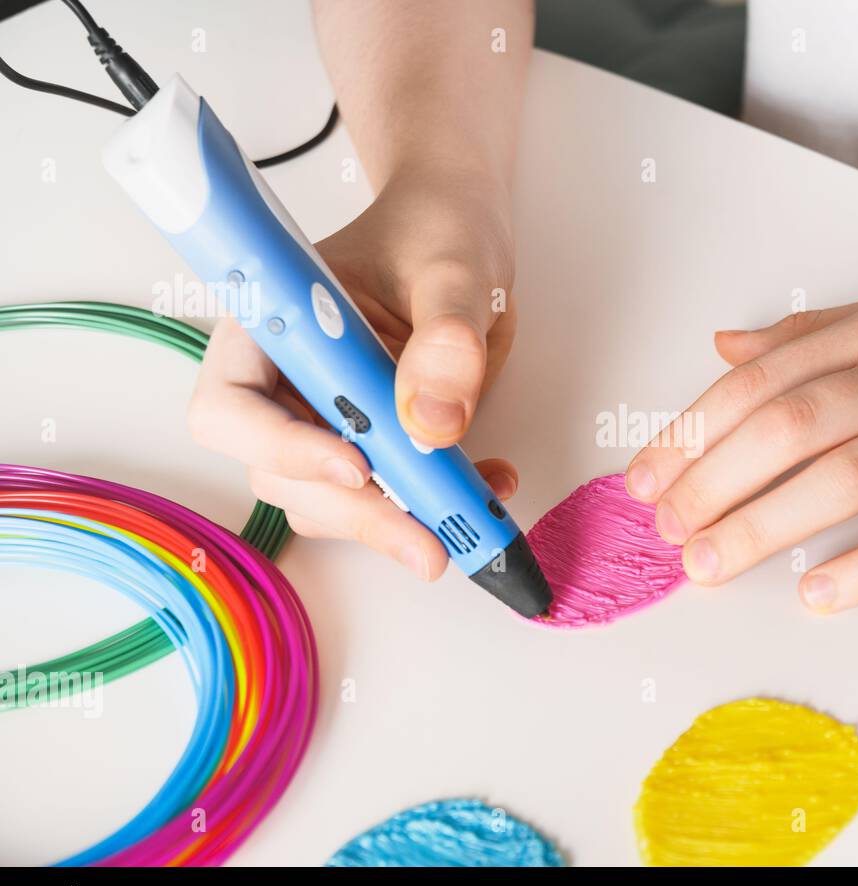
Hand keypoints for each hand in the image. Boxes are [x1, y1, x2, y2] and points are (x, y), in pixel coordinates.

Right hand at [188, 172, 519, 579]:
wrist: (463, 234)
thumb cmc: (437, 229)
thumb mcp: (455, 267)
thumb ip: (447, 336)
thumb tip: (433, 421)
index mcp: (268, 325)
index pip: (231, 408)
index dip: (281, 448)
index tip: (357, 465)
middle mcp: (283, 381)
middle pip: (280, 474)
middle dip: (356, 511)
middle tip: (429, 542)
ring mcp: (323, 418)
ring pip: (329, 501)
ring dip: (397, 522)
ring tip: (476, 509)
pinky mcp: (371, 444)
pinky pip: (386, 497)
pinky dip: (433, 509)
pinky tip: (485, 488)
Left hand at [626, 221, 857, 612]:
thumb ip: (814, 331)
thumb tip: (725, 345)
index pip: (761, 380)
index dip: (694, 432)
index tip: (648, 480)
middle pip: (790, 426)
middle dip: (714, 482)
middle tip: (667, 532)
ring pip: (850, 475)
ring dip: (768, 524)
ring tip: (712, 566)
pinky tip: (820, 594)